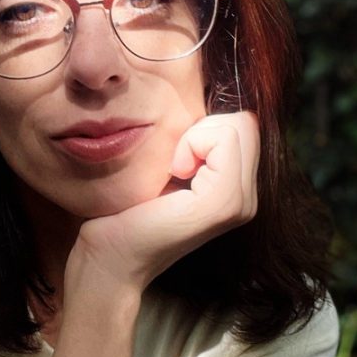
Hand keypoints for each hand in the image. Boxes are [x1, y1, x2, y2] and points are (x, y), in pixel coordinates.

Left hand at [69, 110, 259, 293]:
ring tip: (171, 171)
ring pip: (238, 126)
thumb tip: (201, 99)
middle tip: (171, 164)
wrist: (108, 257)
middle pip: (244, 122)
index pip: (243, 123)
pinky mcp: (223, 204)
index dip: (203, 128)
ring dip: (194, 137)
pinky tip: (171, 174)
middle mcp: (247, 199)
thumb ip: (193, 141)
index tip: (172, 159)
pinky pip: (223, 139)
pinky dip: (191, 145)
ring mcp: (240, 204)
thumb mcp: (166, 165)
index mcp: (236, 189)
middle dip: (202, 129)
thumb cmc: (125, 209)